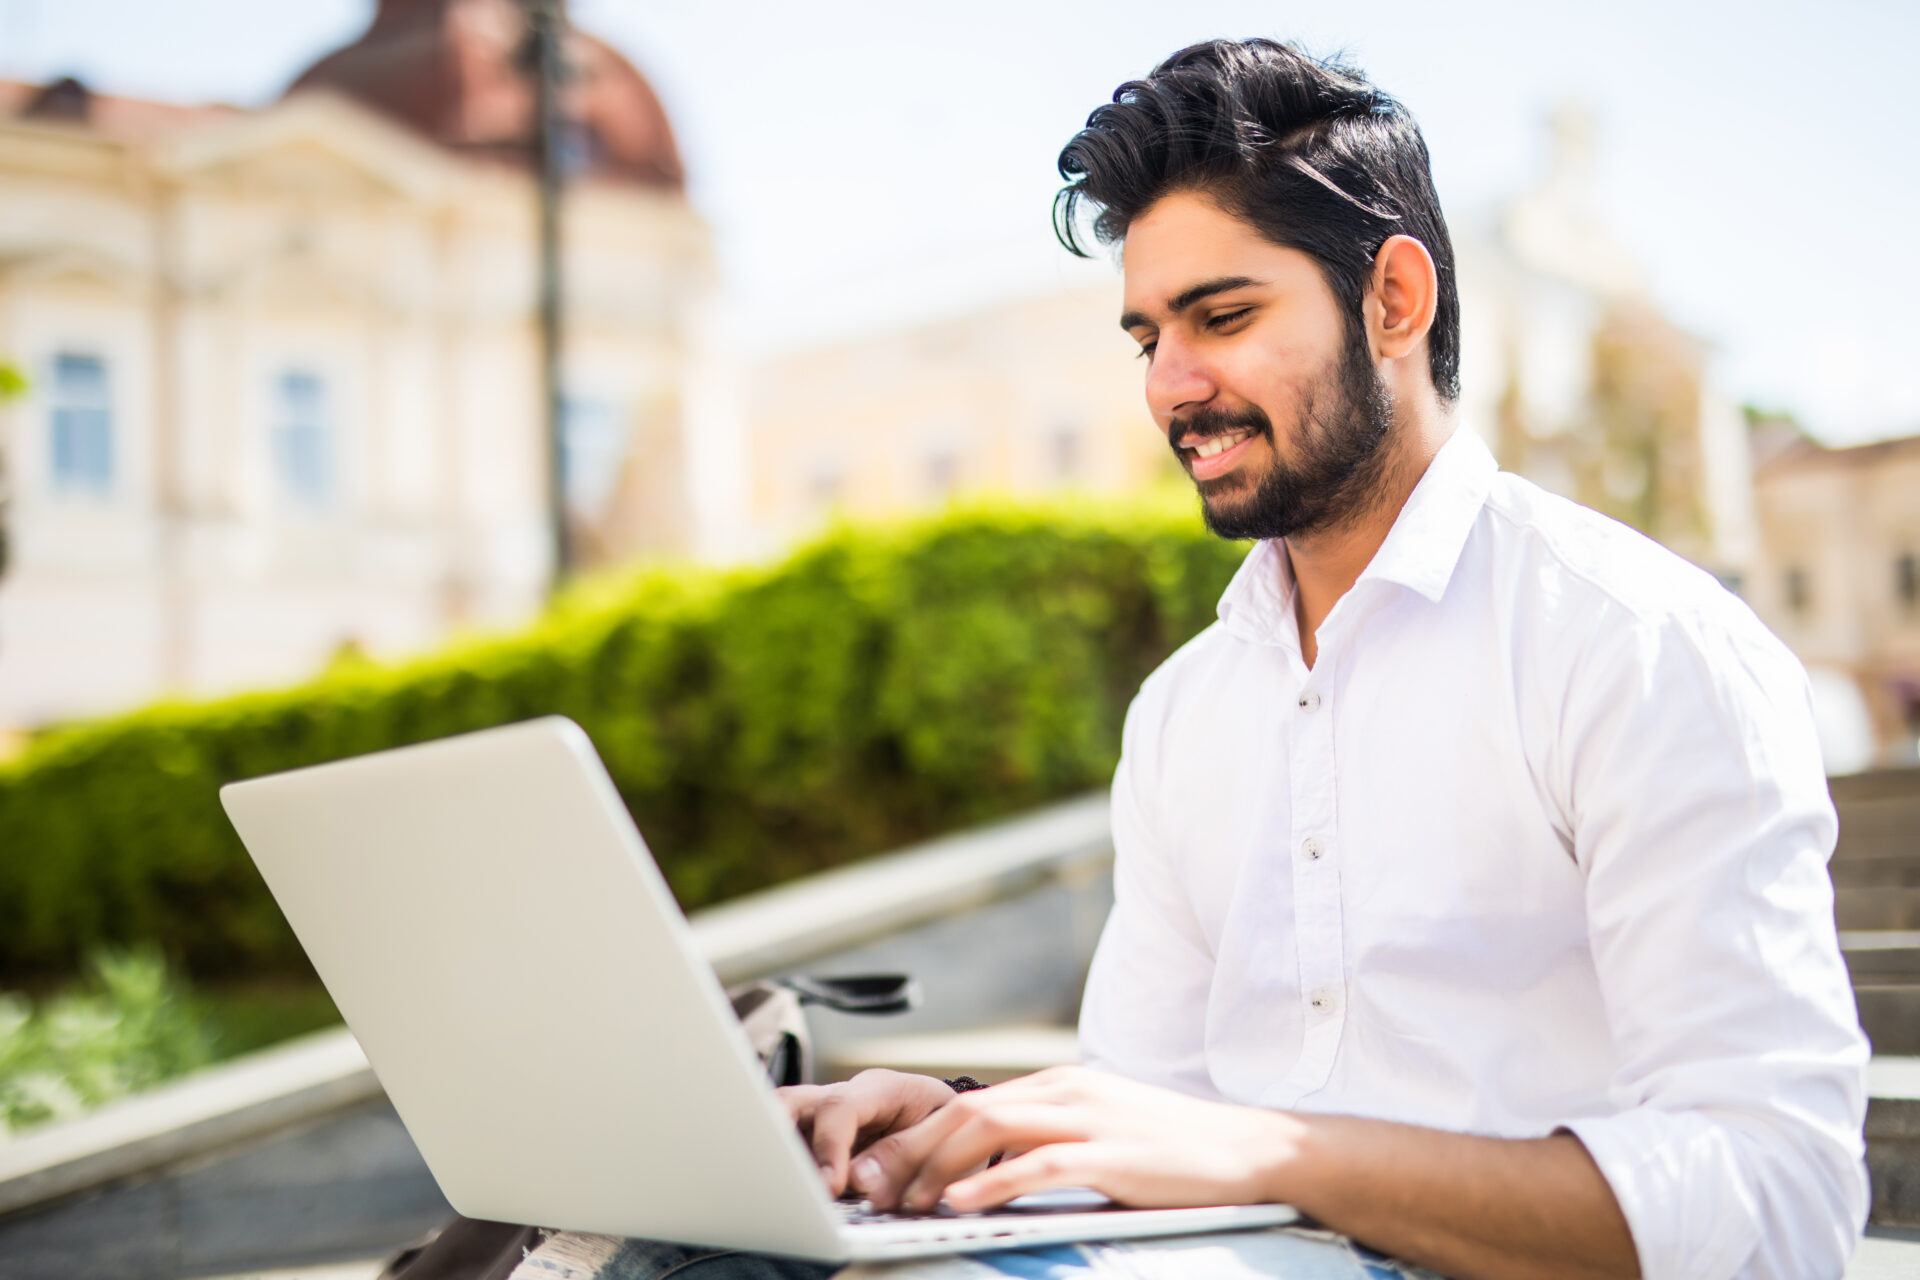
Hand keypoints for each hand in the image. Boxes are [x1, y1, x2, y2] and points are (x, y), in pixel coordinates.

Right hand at [778, 1069, 959, 1195]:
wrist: (957, 1121)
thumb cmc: (951, 1125)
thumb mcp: (940, 1135)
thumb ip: (902, 1153)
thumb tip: (859, 1179)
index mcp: (882, 1088)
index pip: (841, 1107)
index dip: (830, 1146)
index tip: (831, 1185)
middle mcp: (848, 1096)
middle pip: (792, 1100)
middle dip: (775, 1133)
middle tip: (778, 1175)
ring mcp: (829, 1115)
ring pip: (783, 1122)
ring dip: (782, 1157)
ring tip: (790, 1189)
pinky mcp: (821, 1138)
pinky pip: (792, 1148)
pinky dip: (792, 1170)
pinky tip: (800, 1192)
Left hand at [849, 1065, 1302, 1213]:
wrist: (1248, 1149)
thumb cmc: (1172, 1151)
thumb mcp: (1099, 1133)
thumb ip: (1046, 1141)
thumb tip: (985, 1172)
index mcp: (1058, 1086)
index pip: (969, 1105)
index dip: (916, 1137)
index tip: (879, 1171)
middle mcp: (1065, 1091)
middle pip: (965, 1112)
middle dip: (909, 1151)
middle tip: (869, 1189)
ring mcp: (1089, 1117)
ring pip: (990, 1130)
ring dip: (938, 1167)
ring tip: (905, 1201)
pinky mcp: (1111, 1152)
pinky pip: (1037, 1163)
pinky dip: (992, 1183)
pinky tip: (961, 1204)